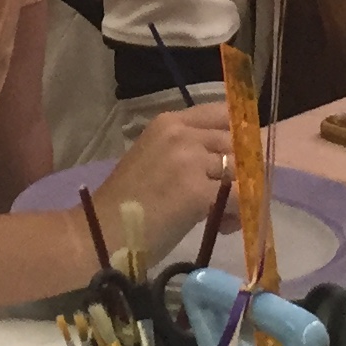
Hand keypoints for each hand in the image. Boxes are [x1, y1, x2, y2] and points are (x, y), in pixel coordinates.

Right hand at [93, 105, 228, 270]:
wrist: (101, 232)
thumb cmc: (124, 204)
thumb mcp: (154, 160)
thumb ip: (188, 154)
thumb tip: (230, 166)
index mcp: (169, 122)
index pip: (223, 113)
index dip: (240, 136)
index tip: (241, 160)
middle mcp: (181, 134)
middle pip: (236, 143)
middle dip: (244, 172)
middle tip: (235, 200)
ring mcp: (189, 160)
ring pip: (242, 171)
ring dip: (244, 196)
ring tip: (227, 218)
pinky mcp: (196, 191)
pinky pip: (240, 198)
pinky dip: (242, 215)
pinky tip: (225, 228)